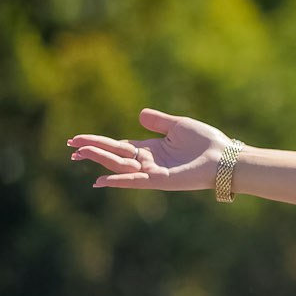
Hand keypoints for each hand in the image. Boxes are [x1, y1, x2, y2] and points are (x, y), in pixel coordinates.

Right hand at [67, 109, 230, 191]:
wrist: (225, 157)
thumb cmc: (206, 142)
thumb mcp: (178, 125)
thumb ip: (158, 122)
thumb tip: (138, 115)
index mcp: (151, 149)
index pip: (117, 146)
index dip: (97, 143)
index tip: (76, 140)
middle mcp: (148, 162)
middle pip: (113, 155)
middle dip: (92, 150)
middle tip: (70, 146)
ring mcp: (152, 172)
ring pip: (119, 165)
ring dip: (99, 159)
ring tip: (78, 153)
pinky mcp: (160, 180)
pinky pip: (135, 181)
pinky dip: (118, 180)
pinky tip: (100, 180)